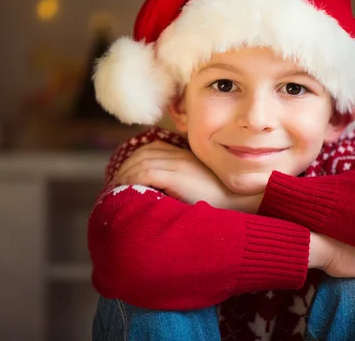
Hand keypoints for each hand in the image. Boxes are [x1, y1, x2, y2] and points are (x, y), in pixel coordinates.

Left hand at [113, 141, 260, 211]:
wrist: (239, 205)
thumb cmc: (220, 202)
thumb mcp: (197, 186)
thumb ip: (179, 182)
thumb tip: (158, 192)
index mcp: (186, 155)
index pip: (152, 149)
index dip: (135, 160)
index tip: (125, 175)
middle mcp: (181, 156)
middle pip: (144, 153)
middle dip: (126, 167)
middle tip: (115, 184)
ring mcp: (179, 164)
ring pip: (142, 161)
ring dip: (125, 174)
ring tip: (116, 189)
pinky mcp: (177, 175)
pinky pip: (146, 172)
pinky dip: (131, 179)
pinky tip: (125, 190)